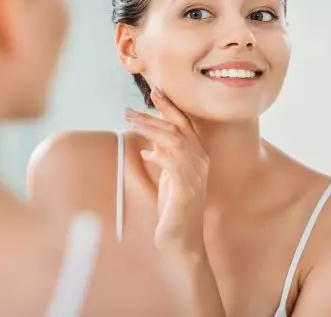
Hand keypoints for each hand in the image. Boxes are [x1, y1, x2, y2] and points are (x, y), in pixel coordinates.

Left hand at [125, 87, 209, 255]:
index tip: (155, 91)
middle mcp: (200, 161)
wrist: (182, 239)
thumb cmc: (174, 206)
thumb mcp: (170, 175)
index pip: (185, 124)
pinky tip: (146, 154)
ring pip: (173, 141)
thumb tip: (152, 137)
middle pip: (177, 128)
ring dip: (150, 129)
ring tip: (130, 122)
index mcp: (197, 155)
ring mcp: (195, 175)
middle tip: (129, 108)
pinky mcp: (186, 189)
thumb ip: (166, 155)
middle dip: (154, 114)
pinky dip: (159, 156)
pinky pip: (173, 165)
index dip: (170, 107)